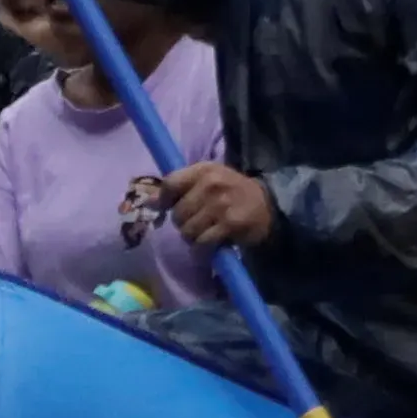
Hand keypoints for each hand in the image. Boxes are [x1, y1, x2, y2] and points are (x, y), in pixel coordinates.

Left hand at [156, 160, 278, 251]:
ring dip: (193, 237)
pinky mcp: (230, 224)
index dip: (164, 201)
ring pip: (187, 230)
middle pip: (177, 213)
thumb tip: (148, 202)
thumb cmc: (231, 191)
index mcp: (203, 169)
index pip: (170, 184)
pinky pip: (202, 242)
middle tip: (196, 222)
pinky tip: (210, 244)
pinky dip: (203, 248)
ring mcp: (221, 204)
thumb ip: (179, 187)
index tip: (168, 208)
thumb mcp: (207, 180)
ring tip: (204, 233)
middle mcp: (211, 184)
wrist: (268, 204)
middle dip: (183, 223)